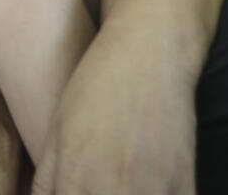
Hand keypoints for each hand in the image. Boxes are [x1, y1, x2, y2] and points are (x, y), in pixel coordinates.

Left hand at [32, 26, 196, 194]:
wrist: (151, 47)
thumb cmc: (97, 84)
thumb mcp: (57, 130)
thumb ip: (45, 184)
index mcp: (75, 181)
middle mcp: (111, 191)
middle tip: (92, 191)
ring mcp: (150, 190)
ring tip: (119, 191)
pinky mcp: (183, 184)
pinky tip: (146, 192)